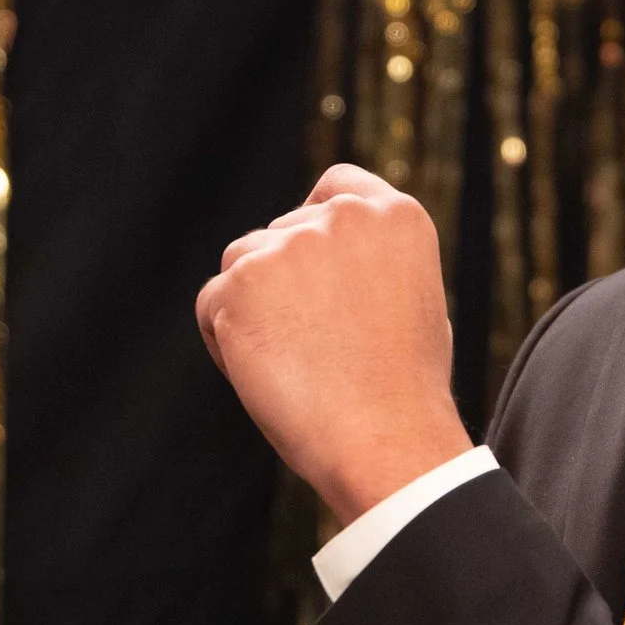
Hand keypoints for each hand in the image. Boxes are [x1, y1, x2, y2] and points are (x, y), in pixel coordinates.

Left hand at [196, 165, 472, 523]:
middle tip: (312, 348)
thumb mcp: (413, 301)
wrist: (385, 438)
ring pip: (241, 264)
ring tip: (294, 366)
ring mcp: (289, 244)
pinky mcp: (241, 280)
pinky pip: (212, 303)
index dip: (315, 216)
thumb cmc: (403, 388)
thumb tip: (325, 261)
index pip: (337, 186)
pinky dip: (224, 340)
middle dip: (282, 280)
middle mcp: (343, 217)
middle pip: (281, 233)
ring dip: (251, 307)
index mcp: (396, 217)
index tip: (307, 251)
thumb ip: (371, 264)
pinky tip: (267, 375)